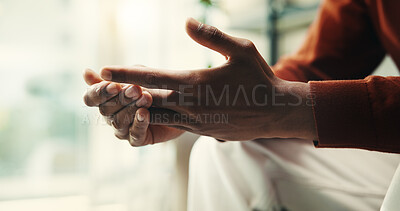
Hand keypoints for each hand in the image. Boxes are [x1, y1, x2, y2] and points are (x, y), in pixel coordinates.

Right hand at [83, 69, 183, 145]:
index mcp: (106, 98)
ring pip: (119, 122)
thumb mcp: (139, 75)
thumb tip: (86, 73)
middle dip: (121, 98)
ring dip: (131, 109)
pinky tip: (145, 114)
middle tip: (136, 89)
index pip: (91, 97)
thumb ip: (117, 75)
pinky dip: (139, 123)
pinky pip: (134, 134)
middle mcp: (110, 115)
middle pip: (106, 109)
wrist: (184, 103)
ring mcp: (123, 129)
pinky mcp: (138, 139)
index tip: (113, 86)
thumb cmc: (157, 85)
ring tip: (146, 98)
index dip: (99, 93)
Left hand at [99, 18, 316, 140]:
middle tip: (103, 87)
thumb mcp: (241, 50)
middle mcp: (190, 106)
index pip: (153, 77)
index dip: (127, 72)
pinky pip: (173, 125)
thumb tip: (187, 22)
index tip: (105, 69)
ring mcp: (195, 123)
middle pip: (148, 99)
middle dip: (125, 93)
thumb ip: (212, 36)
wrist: (276, 112)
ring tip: (122, 100)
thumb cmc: (260, 79)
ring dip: (138, 108)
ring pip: (157, 116)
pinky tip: (153, 111)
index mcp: (195, 84)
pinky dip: (158, 117)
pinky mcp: (202, 132)